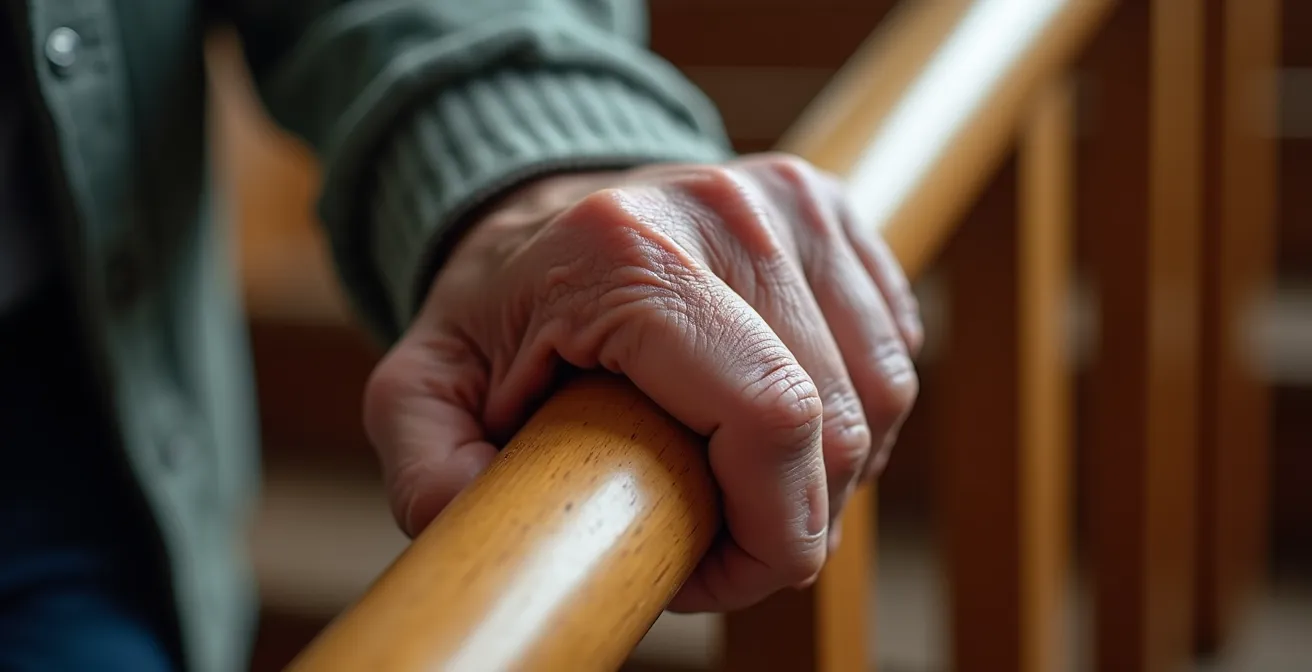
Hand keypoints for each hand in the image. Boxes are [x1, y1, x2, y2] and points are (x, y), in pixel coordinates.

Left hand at [363, 154, 920, 610]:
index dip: (772, 532)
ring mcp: (788, 200)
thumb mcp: (422, 392)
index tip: (717, 572)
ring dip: (830, 471)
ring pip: (880, 392)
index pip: (770, 416)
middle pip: (835, 420)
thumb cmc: (491, 313)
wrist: (541, 212)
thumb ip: (429, 472)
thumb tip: (486, 543)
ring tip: (747, 484)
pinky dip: (858, 413)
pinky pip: (893, 350)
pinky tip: (785, 425)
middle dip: (795, 518)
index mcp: (624, 250)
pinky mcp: (831, 210)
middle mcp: (725, 209)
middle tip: (720, 540)